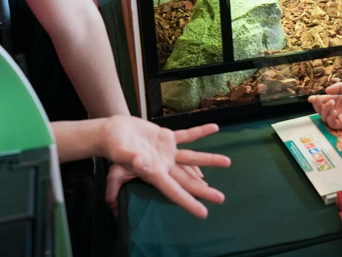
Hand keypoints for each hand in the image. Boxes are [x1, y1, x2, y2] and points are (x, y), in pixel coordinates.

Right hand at [101, 116, 230, 218]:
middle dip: (204, 190)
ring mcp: (167, 152)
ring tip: (228, 162)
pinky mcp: (167, 138)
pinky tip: (214, 128)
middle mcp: (164, 166)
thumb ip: (130, 160)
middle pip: (188, 180)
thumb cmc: (113, 147)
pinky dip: (200, 132)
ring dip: (210, 159)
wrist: (113, 132)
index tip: (203, 213)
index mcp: (155, 174)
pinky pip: (187, 135)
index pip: (175, 192)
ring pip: (193, 157)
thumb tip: (141, 164)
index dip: (189, 203)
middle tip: (221, 199)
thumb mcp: (120, 156)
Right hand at [309, 81, 341, 129]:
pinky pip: (331, 124)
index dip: (316, 100)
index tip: (310, 98)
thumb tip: (326, 91)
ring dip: (323, 109)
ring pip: (323, 116)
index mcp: (339, 99)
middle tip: (318, 99)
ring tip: (332, 103)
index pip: (325, 100)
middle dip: (317, 104)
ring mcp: (340, 117)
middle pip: (321, 109)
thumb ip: (339, 88)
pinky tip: (335, 111)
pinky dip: (329, 117)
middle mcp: (338, 108)